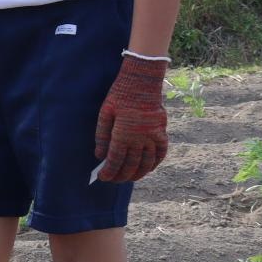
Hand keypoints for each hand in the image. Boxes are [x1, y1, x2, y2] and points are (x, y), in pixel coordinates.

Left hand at [94, 56, 168, 182]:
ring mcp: (153, 135)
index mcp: (122, 134)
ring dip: (139, 173)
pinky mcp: (162, 131)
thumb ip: (102, 135)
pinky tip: (149, 168)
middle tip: (114, 180)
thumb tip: (100, 155)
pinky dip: (156, 162)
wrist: (143, 80)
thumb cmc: (120, 95)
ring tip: (130, 178)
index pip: (115, 160)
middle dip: (122, 176)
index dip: (109, 172)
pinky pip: (162, 152)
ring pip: (147, 162)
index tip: (104, 178)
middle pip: (131, 164)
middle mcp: (139, 138)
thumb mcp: (105, 113)